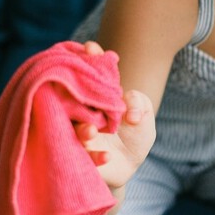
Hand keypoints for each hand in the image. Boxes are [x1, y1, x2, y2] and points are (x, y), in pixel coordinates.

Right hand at [75, 41, 155, 189]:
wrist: (126, 167)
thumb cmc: (134, 135)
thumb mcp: (143, 115)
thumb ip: (140, 103)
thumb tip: (129, 111)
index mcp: (95, 97)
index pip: (91, 74)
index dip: (90, 59)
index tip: (90, 48)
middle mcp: (81, 112)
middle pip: (72, 97)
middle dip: (76, 92)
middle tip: (88, 96)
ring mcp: (76, 135)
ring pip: (72, 129)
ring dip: (82, 130)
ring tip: (92, 131)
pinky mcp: (78, 158)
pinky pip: (82, 157)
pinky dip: (95, 157)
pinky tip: (107, 156)